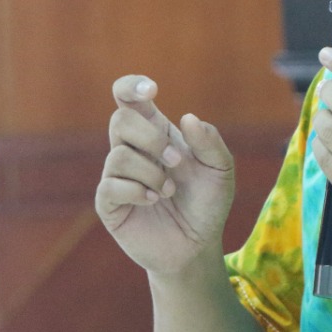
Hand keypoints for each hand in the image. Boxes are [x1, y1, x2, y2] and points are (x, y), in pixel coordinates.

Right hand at [95, 75, 235, 277]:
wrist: (197, 245)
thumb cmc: (207, 203)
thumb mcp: (221, 170)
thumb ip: (210, 142)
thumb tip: (188, 118)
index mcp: (156, 133)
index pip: (128, 98)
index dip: (131, 86)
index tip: (152, 90)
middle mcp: (132, 150)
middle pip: (120, 119)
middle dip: (151, 137)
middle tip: (177, 160)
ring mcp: (118, 177)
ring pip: (118, 155)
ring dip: (151, 172)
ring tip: (170, 190)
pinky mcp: (110, 205)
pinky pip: (110, 186)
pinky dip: (137, 191)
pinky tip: (153, 200)